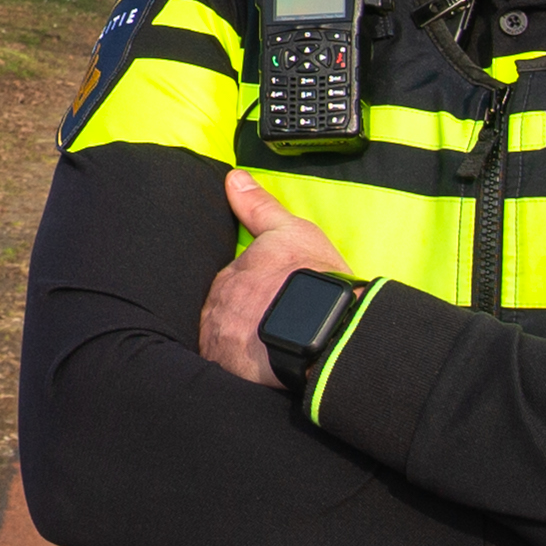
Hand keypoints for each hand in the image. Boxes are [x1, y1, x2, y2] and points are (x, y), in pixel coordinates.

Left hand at [199, 170, 352, 386]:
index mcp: (230, 274)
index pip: (231, 283)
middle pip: (223, 311)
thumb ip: (259, 207)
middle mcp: (217, 305)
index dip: (250, 291)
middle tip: (271, 322)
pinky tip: (259, 368)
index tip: (269, 299)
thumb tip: (234, 178)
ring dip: (237, 340)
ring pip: (221, 337)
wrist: (328, 326)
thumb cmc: (313, 277)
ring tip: (267, 347)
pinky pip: (223, 366)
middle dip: (240, 317)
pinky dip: (237, 365)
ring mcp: (219, 336)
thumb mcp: (291, 232)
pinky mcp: (226, 367)